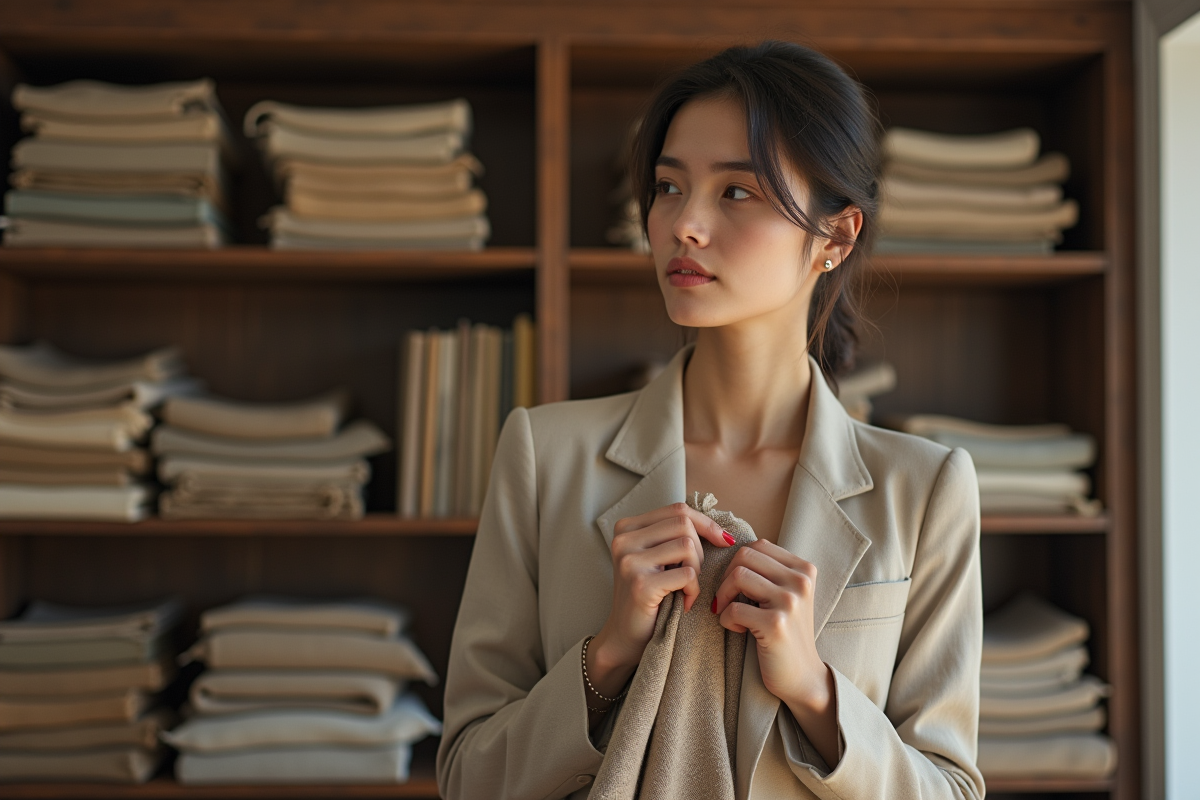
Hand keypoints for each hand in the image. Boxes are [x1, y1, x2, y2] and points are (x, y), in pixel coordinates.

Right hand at [587, 502, 733, 699]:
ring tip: (685, 588)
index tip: (723, 540)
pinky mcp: (641, 584)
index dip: (705, 523)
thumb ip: (675, 536)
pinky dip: (693, 590)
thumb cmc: (649, 597)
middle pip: (683, 524)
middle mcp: (624, 540)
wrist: (626, 638)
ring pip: (687, 545)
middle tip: (691, 575)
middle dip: (700, 550)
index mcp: (626, 528)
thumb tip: (722, 530)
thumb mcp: (658, 558)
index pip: (677, 509)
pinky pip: (687, 574)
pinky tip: (684, 602)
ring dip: (697, 570)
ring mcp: (630, 561)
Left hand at [712, 540, 839, 765]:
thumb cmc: (787, 633)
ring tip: (730, 614)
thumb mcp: (787, 595)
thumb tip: (730, 546)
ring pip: (738, 576)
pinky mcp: (775, 624)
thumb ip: (769, 571)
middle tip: (725, 599)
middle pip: (745, 556)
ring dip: (724, 596)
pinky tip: (738, 630)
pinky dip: (726, 619)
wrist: (802, 676)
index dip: (737, 563)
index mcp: (804, 570)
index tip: (735, 586)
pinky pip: (734, 608)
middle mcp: (801, 581)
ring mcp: (790, 602)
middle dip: (726, 577)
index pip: (758, 546)